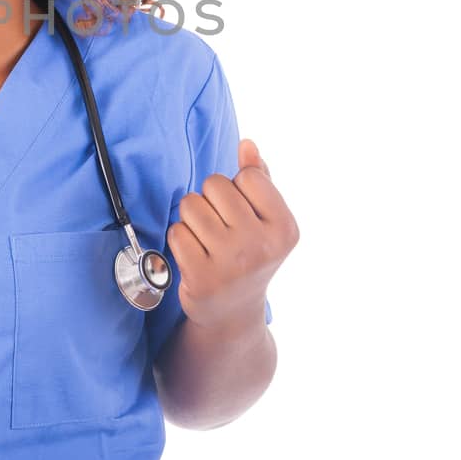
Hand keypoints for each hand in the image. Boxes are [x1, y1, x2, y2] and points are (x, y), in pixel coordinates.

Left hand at [165, 139, 299, 335]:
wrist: (233, 314)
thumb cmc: (249, 256)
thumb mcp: (265, 221)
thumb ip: (260, 179)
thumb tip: (247, 144)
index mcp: (284, 228)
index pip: (248, 176)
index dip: (237, 188)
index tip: (242, 213)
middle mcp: (261, 246)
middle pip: (215, 184)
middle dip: (211, 199)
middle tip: (220, 227)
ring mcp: (231, 263)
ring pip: (191, 204)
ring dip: (192, 218)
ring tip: (206, 241)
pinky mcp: (201, 277)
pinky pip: (176, 231)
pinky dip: (180, 239)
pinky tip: (194, 255)